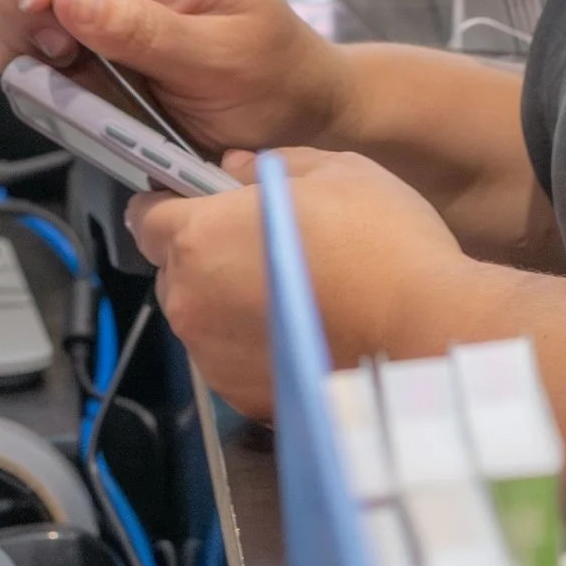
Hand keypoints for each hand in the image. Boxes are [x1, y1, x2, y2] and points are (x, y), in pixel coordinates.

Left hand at [126, 145, 464, 414]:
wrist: (419, 336)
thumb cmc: (378, 244)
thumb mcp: (336, 172)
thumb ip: (272, 167)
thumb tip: (239, 169)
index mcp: (200, 239)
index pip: (146, 218)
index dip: (171, 205)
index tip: (200, 201)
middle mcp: (191, 303)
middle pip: (176, 272)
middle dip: (208, 256)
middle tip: (266, 244)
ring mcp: (213, 358)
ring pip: (204, 319)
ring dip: (232, 304)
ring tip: (296, 293)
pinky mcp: (242, 398)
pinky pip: (233, 360)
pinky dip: (257, 345)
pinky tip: (306, 330)